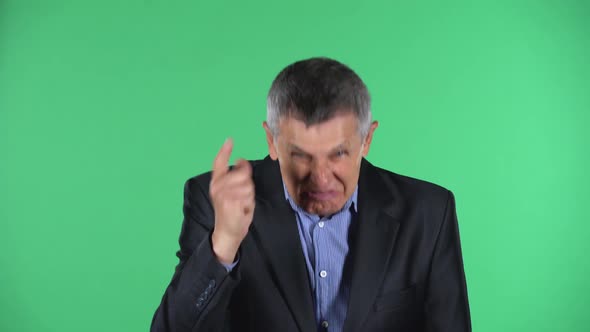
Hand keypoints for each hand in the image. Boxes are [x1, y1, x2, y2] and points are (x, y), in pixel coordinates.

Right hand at [209, 138, 254, 264]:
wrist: (227, 232)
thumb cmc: (232, 211)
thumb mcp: (230, 192)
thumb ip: (235, 177)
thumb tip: (241, 161)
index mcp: (216, 182)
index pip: (218, 162)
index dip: (224, 150)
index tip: (230, 140)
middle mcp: (217, 187)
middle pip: (243, 173)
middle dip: (248, 184)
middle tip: (243, 197)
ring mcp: (223, 194)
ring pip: (248, 185)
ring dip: (249, 196)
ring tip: (242, 204)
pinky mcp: (231, 202)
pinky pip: (249, 196)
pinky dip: (249, 204)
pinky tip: (242, 210)